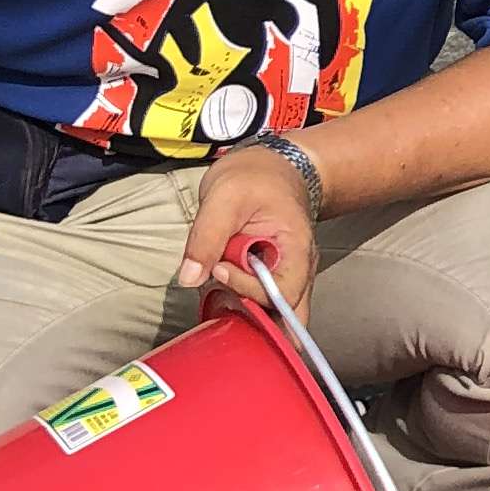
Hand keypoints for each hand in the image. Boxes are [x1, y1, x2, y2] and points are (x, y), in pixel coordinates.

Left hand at [181, 145, 316, 306]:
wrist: (273, 166)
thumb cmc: (255, 177)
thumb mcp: (224, 198)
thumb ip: (206, 238)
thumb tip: (190, 278)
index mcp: (296, 249)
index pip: (280, 292)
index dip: (246, 288)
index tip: (218, 268)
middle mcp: (299, 269)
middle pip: (289, 318)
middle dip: (258, 323)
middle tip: (227, 310)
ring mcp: (288, 276)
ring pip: (276, 316)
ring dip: (248, 313)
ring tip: (222, 293)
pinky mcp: (272, 278)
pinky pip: (263, 304)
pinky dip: (244, 304)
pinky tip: (224, 291)